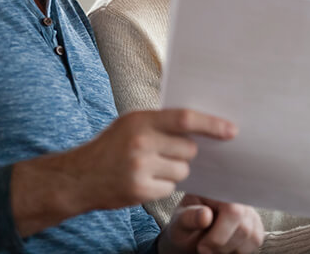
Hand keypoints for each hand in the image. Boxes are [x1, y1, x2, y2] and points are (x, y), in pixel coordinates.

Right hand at [11, 109, 236, 235]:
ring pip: (182, 171)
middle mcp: (141, 142)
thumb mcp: (131, 124)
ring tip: (151, 166)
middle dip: (185, 152)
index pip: (184, 119)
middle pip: (188, 149)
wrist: (78, 177)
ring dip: (174, 170)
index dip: (211, 124)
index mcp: (141, 120)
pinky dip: (162, 186)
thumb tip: (200, 125)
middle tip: (166, 152)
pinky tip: (144, 180)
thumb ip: (160, 122)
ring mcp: (140, 168)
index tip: (231, 130)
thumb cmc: (110, 146)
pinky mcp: (140, 191)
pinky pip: (170, 189)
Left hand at [159, 194, 264, 253]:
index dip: (219, 236)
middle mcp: (237, 194)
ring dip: (231, 250)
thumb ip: (189, 217)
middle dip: (222, 246)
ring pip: (252, 237)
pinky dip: (240, 250)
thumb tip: (206, 215)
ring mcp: (248, 208)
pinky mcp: (255, 223)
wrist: (190, 234)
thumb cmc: (184, 225)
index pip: (232, 211)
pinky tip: (225, 245)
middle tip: (204, 249)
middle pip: (243, 228)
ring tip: (214, 247)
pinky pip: (256, 241)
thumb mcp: (179, 222)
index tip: (202, 247)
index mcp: (216, 188)